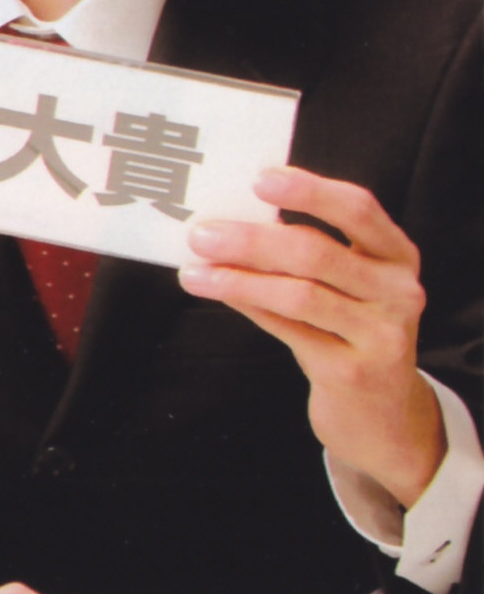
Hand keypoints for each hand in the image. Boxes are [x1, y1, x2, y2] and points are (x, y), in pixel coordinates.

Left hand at [179, 165, 441, 506]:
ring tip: (196, 269)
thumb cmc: (349, 330)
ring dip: (239, 278)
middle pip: (317, 252)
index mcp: (397, 255)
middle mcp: (398, 291)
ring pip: (300, 294)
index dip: (309, 190)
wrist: (382, 414)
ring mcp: (380, 335)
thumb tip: (232, 216)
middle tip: (202, 232)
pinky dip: (249, 306)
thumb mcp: (349, 284)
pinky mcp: (352, 372)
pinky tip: (218, 292)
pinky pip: (289, 330)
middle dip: (252, 240)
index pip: (358, 208)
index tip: (259, 179)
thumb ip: (311, 249)